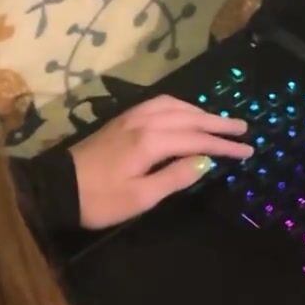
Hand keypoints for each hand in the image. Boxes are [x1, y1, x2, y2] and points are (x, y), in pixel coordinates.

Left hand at [68, 96, 252, 229]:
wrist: (56, 188)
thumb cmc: (99, 199)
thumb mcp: (140, 196)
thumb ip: (175, 177)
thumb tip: (206, 161)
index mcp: (151, 141)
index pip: (197, 140)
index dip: (224, 146)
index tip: (248, 150)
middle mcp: (143, 122)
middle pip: (188, 117)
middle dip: (217, 123)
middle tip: (243, 128)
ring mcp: (130, 118)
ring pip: (173, 106)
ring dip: (198, 111)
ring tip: (217, 121)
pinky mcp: (120, 121)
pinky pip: (157, 105)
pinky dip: (178, 107)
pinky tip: (182, 113)